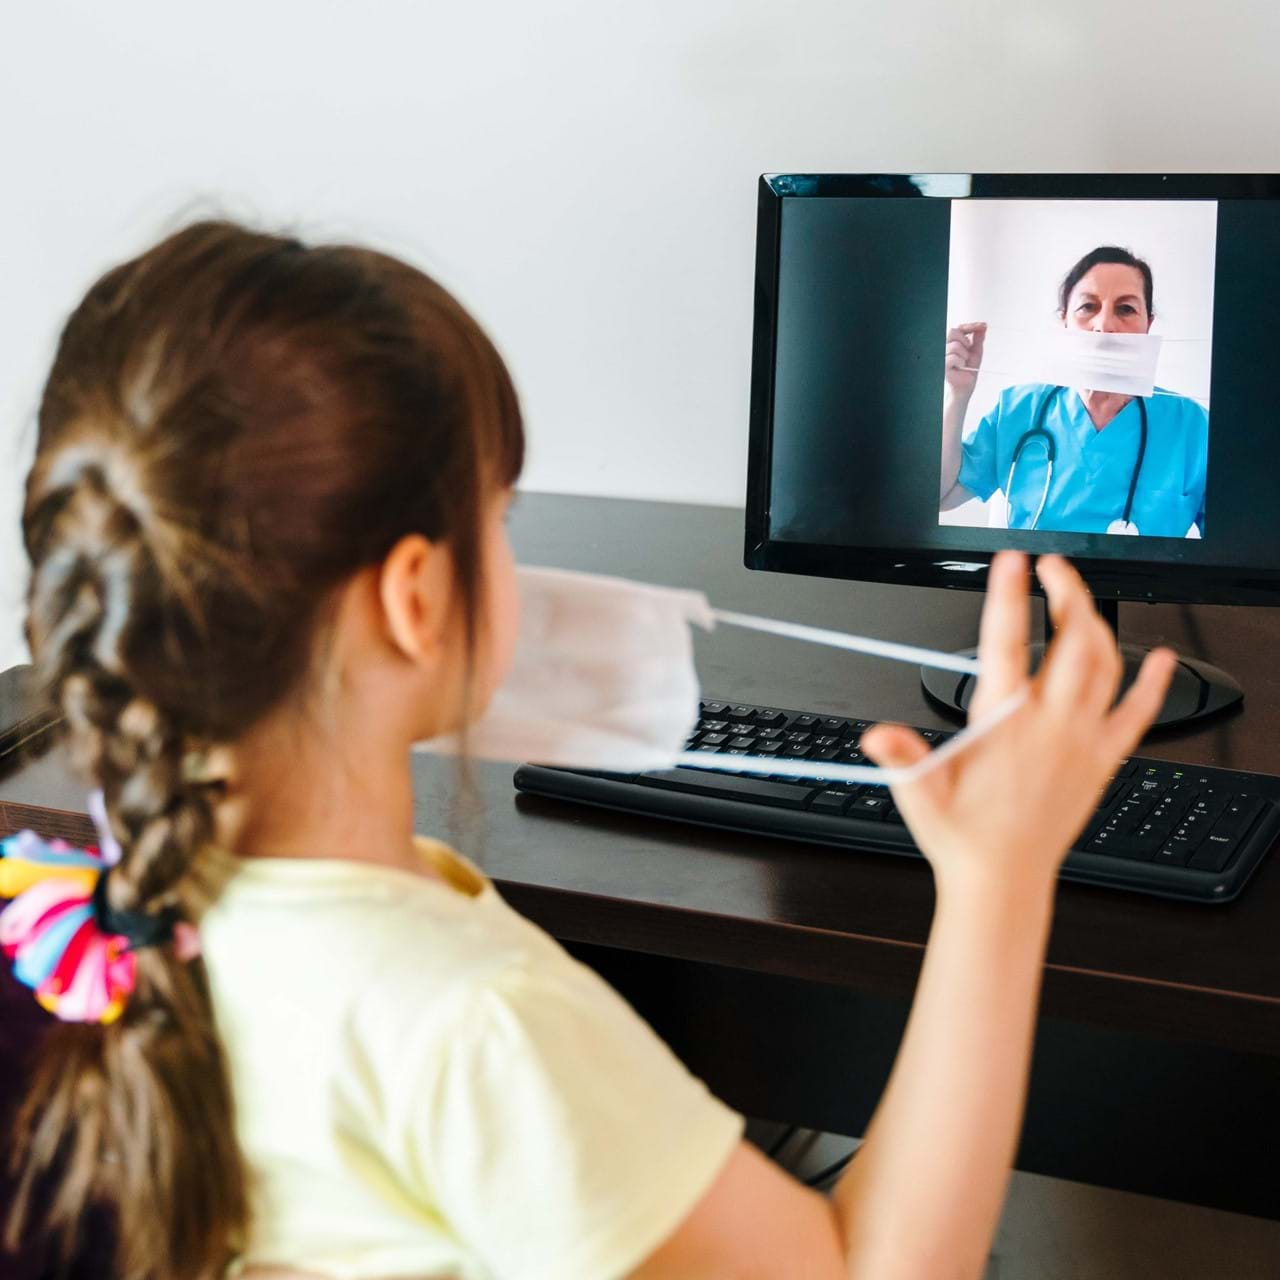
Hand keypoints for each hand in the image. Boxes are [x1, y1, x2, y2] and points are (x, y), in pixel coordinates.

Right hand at [861, 552, 1175, 896]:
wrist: (1003, 879)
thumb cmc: (963, 835)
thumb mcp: (920, 791)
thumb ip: (901, 756)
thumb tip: (879, 735)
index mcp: (1005, 723)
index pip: (1007, 642)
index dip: (1009, 594)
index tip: (1012, 560)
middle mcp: (1051, 726)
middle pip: (1073, 641)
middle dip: (1067, 593)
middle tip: (1052, 565)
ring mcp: (1082, 741)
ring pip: (1105, 666)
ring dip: (1098, 624)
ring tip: (1081, 599)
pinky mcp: (1102, 760)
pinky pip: (1138, 715)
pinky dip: (1155, 683)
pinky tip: (1162, 658)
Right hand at [944, 322, 986, 400]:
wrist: (966, 385)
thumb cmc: (968, 369)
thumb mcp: (976, 351)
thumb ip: (978, 338)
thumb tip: (983, 327)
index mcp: (952, 341)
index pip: (959, 328)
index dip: (971, 325)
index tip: (983, 326)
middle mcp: (945, 346)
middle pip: (953, 332)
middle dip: (965, 341)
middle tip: (968, 351)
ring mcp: (942, 355)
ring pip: (954, 346)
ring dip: (964, 355)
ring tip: (964, 362)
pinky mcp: (942, 365)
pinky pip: (953, 357)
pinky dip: (960, 362)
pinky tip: (960, 367)